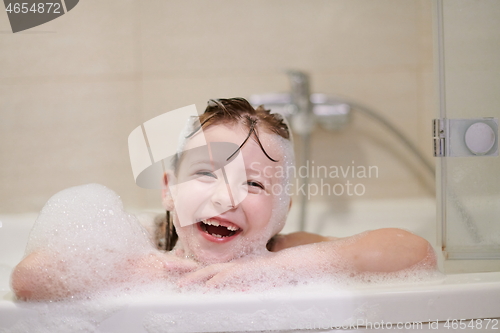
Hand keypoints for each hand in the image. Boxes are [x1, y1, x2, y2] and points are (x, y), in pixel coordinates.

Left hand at [177, 253, 294, 290]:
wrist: (285, 266)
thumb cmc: (266, 272)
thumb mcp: (244, 276)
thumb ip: (232, 281)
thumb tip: (218, 289)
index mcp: (225, 268)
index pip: (201, 267)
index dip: (184, 267)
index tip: (168, 265)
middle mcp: (227, 266)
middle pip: (200, 267)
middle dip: (181, 268)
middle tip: (164, 266)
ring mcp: (235, 268)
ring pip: (210, 272)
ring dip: (194, 278)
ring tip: (180, 286)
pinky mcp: (244, 272)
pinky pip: (228, 277)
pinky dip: (217, 282)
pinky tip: (208, 288)